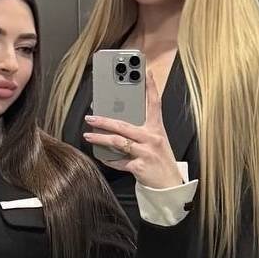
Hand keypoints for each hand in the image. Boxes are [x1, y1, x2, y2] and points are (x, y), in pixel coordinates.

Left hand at [83, 70, 180, 189]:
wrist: (170, 185)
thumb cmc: (161, 161)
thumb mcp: (156, 141)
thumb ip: (142, 132)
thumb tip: (119, 124)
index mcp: (157, 128)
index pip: (154, 103)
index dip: (151, 87)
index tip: (146, 72)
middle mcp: (152, 138)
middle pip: (124, 125)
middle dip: (104, 120)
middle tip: (90, 117)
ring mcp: (145, 152)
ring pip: (118, 142)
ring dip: (100, 138)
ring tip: (88, 135)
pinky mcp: (139, 166)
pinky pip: (120, 162)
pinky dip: (110, 160)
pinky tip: (102, 157)